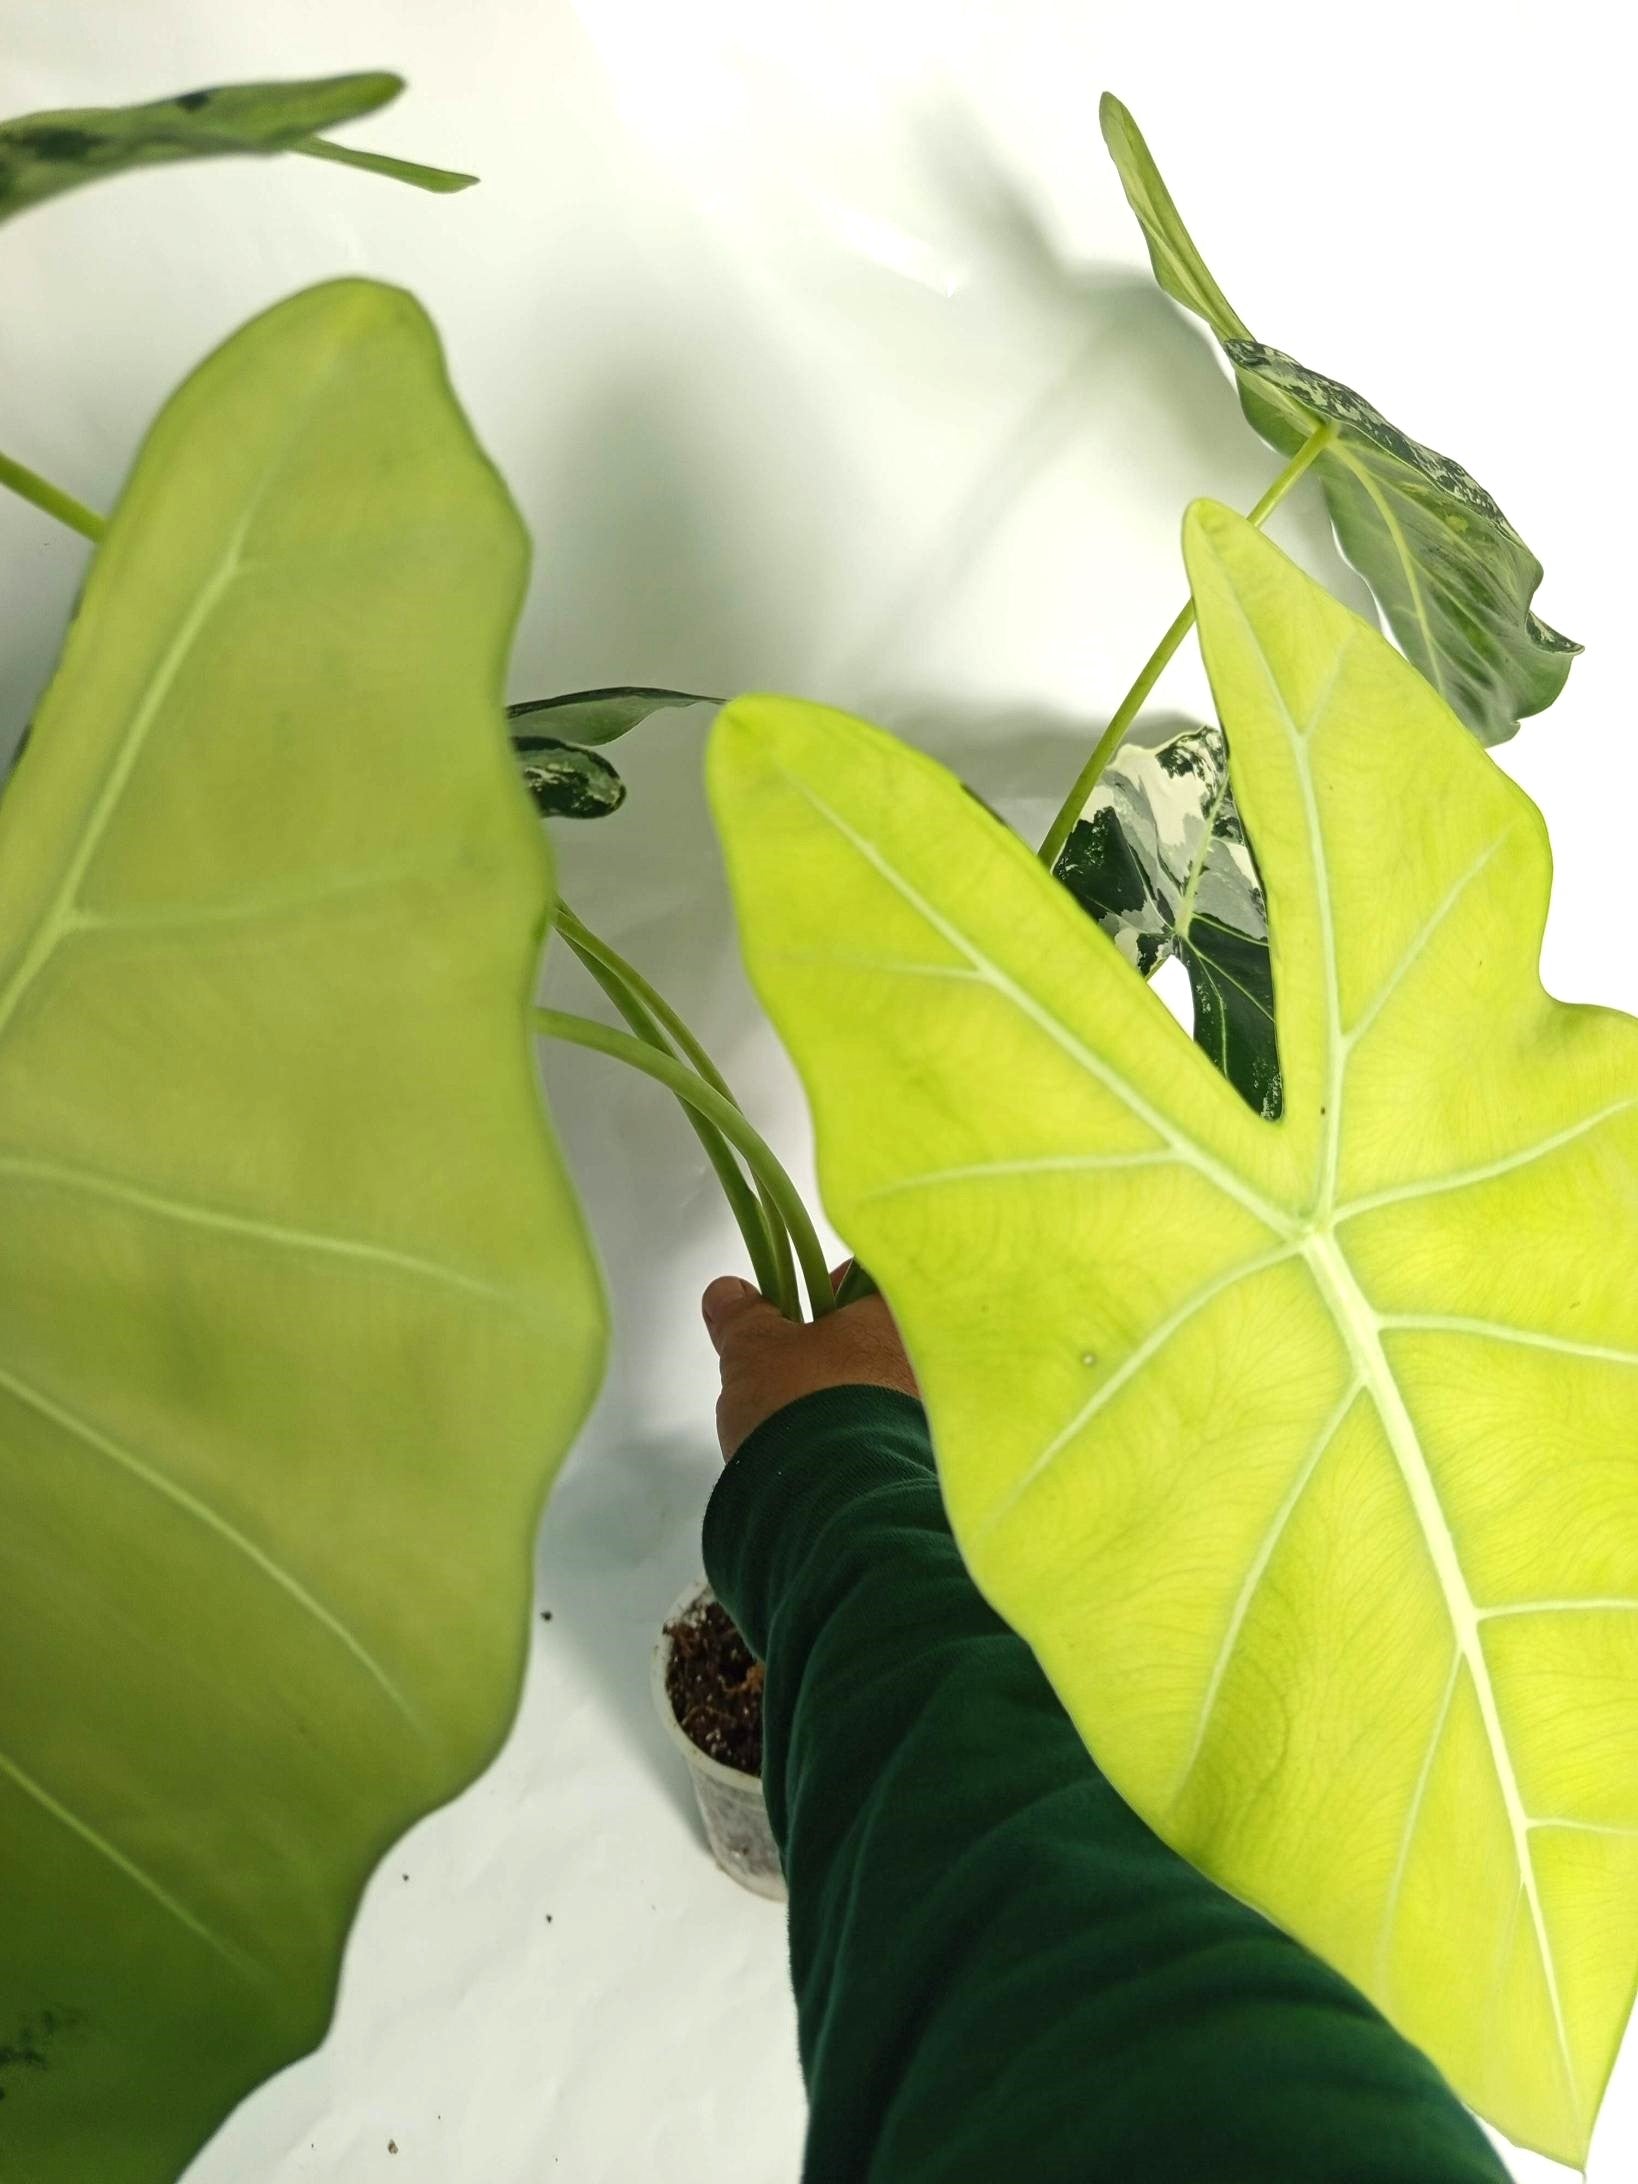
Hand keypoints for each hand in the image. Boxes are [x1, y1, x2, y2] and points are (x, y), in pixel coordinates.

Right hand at [701, 1267, 918, 1461]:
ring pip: (874, 1391)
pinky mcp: (913, 1462)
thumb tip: (729, 1295)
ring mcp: (924, 1415)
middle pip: (871, 1340)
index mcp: (892, 1316)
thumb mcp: (754, 1349)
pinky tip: (814, 1453)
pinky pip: (878, 1436)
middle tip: (786, 1368)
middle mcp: (923, 1362)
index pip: (866, 1282)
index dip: (825, 1288)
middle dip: (828, 1352)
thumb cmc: (804, 1409)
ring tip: (793, 1419)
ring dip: (838, 1398)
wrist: (831, 1503)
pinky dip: (849, 1438)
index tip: (793, 1307)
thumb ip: (743, 1316)